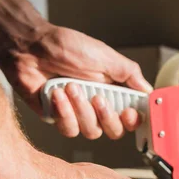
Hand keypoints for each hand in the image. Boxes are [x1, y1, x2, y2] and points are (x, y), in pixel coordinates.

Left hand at [5, 25, 152, 139]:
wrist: (30, 47)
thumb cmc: (65, 46)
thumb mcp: (105, 56)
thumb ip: (129, 74)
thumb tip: (148, 90)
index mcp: (112, 91)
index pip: (130, 117)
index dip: (133, 120)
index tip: (129, 112)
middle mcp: (96, 106)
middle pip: (114, 131)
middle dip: (107, 116)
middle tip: (98, 98)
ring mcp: (77, 114)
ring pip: (91, 131)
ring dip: (82, 109)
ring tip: (70, 86)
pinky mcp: (58, 119)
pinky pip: (68, 129)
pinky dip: (64, 111)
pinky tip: (58, 93)